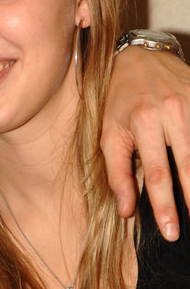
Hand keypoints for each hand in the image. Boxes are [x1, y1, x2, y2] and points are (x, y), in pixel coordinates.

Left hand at [101, 46, 189, 239]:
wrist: (138, 57)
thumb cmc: (119, 102)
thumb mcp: (108, 134)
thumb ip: (116, 172)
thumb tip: (126, 210)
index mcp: (144, 121)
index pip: (156, 173)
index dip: (164, 205)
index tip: (170, 230)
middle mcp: (173, 111)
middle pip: (188, 164)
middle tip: (189, 228)